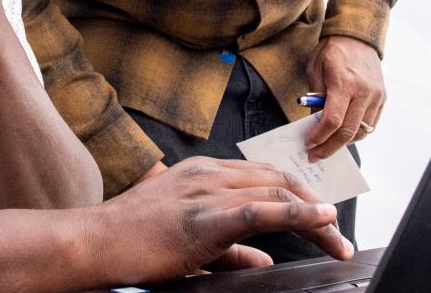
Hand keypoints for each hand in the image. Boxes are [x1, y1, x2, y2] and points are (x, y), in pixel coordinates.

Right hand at [92, 157, 352, 284]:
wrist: (93, 243)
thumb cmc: (131, 242)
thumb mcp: (188, 240)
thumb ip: (231, 248)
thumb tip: (264, 258)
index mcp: (203, 173)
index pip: (264, 176)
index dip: (298, 194)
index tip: (321, 217)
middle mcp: (209, 174)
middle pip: (278, 180)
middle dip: (314, 205)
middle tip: (336, 236)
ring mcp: (206, 191)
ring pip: (276, 192)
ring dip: (314, 217)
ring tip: (337, 240)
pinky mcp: (203, 217)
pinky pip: (259, 211)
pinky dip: (295, 213)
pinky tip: (319, 219)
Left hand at [304, 35, 385, 160]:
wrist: (357, 36)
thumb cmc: (332, 51)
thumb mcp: (314, 70)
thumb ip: (314, 98)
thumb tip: (313, 124)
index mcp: (344, 83)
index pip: (333, 120)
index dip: (319, 137)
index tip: (309, 145)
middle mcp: (364, 91)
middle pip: (348, 132)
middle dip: (329, 147)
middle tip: (316, 155)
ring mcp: (376, 95)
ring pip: (362, 132)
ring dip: (344, 143)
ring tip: (328, 145)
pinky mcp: (382, 97)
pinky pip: (371, 124)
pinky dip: (357, 133)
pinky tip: (343, 134)